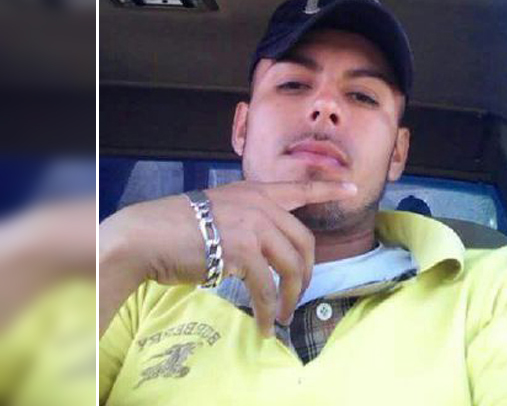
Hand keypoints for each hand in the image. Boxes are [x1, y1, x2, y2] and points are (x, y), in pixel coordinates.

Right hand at [99, 180, 356, 336]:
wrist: (147, 235)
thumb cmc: (176, 227)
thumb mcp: (219, 211)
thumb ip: (246, 221)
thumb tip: (265, 249)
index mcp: (256, 192)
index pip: (301, 188)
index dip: (329, 189)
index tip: (352, 187)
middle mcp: (260, 205)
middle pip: (304, 242)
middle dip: (306, 274)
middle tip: (297, 294)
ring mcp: (253, 225)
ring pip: (291, 267)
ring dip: (290, 297)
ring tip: (280, 314)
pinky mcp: (242, 251)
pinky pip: (266, 288)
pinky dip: (267, 311)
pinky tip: (264, 325)